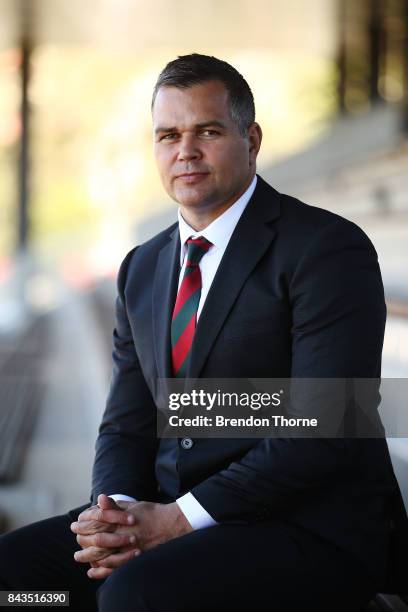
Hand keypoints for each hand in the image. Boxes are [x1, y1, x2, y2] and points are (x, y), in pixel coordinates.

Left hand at [72, 497, 192, 578]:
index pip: (96, 522)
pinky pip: (113, 567)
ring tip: (79, 556)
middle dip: (83, 539)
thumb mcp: (132, 505)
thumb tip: (100, 498)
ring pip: (103, 554)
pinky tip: (92, 571)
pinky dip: (101, 570)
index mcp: (121, 520)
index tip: (75, 524)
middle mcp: (122, 534)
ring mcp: (127, 547)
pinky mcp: (132, 558)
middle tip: (75, 539)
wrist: (170, 525)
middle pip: (96, 539)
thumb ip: (115, 505)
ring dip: (88, 556)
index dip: (84, 523)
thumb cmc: (151, 512)